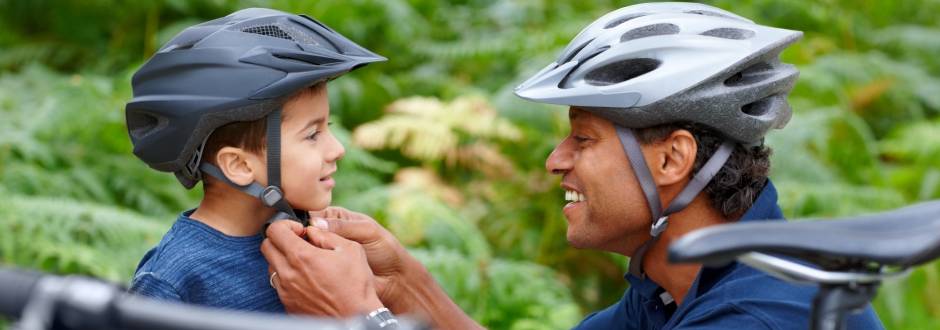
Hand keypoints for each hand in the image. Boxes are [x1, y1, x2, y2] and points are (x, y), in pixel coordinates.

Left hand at [261, 220, 382, 315]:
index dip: (286, 224)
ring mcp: (285, 290)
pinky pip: (278, 284)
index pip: (274, 230)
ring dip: (283, 258)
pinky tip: (306, 278)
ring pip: (271, 266)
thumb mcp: (350, 249)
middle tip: (298, 242)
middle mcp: (288, 273)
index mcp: (302, 256)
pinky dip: (287, 276)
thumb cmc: (356, 284)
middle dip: (280, 239)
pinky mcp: (287, 303)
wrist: (355, 317)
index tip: (300, 230)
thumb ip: (327, 235)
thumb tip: (312, 230)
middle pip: (266, 246)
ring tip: (304, 262)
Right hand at [308, 207, 416, 310]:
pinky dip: (307, 269)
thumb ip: (344, 226)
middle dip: (299, 239)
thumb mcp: (368, 231)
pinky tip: (306, 271)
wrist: (393, 278)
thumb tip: (316, 223)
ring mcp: (323, 253)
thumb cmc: (385, 250)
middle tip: (299, 246)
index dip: (300, 221)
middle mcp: (326, 234)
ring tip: (303, 259)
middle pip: (303, 233)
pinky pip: (310, 268)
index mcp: (335, 217)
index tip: (294, 229)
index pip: (311, 215)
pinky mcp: (323, 271)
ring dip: (301, 255)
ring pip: (304, 252)